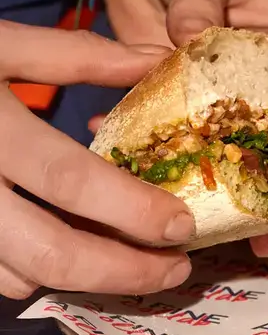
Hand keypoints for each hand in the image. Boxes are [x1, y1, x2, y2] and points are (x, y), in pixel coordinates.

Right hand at [0, 24, 193, 298]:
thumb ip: (75, 56)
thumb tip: (153, 61)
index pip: (72, 181)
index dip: (133, 211)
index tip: (182, 225)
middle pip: (50, 252)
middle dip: (122, 270)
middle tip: (174, 267)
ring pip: (18, 275)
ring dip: (83, 279)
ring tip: (134, 264)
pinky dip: (35, 274)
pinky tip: (70, 255)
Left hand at [104, 0, 267, 255]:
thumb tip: (193, 36)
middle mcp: (266, 75)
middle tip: (262, 236)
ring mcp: (222, 90)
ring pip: (230, 149)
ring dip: (216, 187)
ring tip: (202, 226)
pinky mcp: (179, 92)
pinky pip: (173, 132)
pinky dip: (155, 153)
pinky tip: (131, 170)